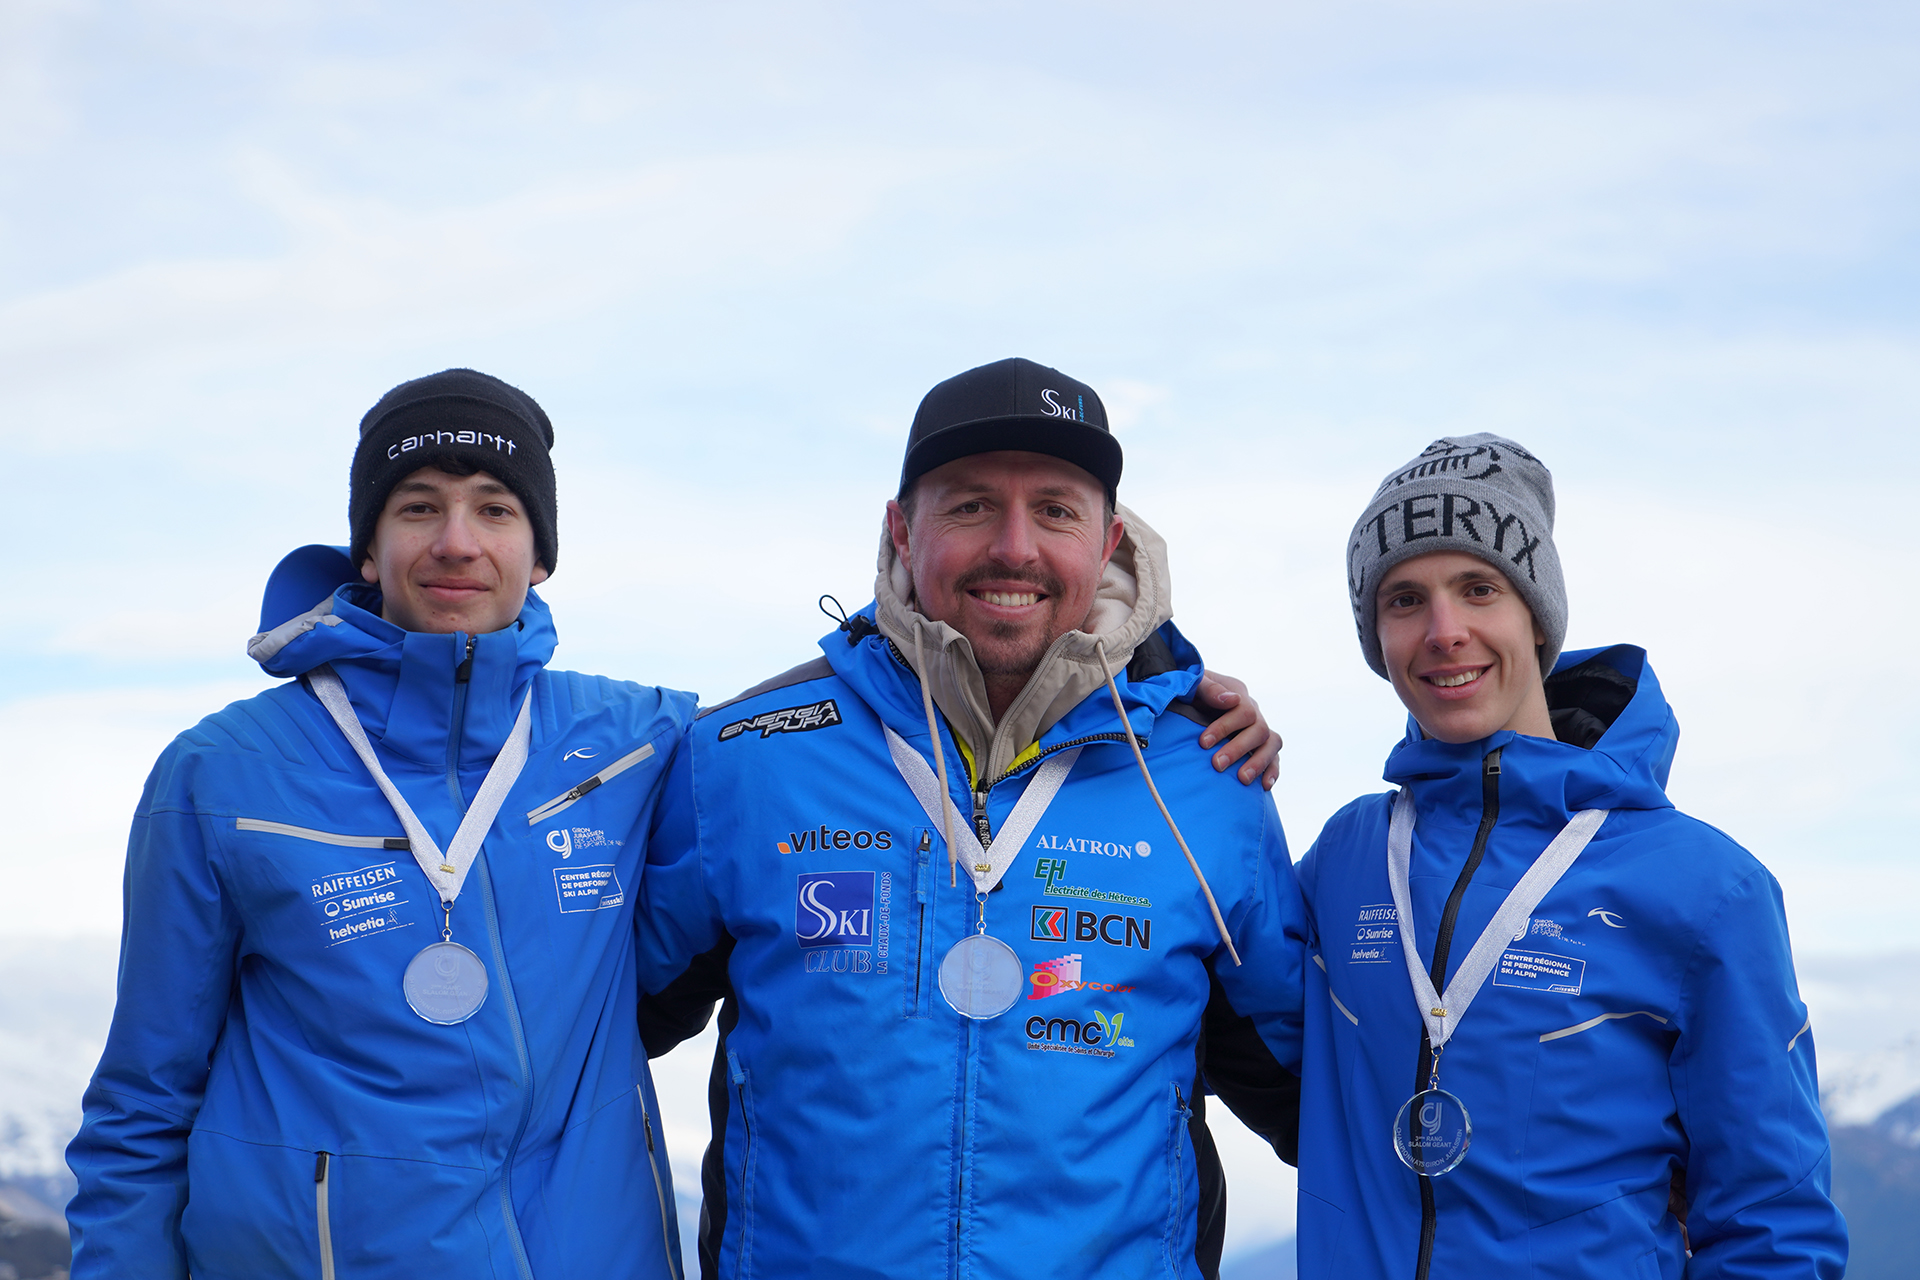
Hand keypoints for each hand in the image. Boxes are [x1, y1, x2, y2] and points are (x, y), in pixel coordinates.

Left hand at [1194, 670, 1281, 789]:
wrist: (1186, 703)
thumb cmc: (1187, 693)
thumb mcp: (1193, 685)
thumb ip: (1209, 689)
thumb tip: (1231, 700)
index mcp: (1237, 693)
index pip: (1243, 710)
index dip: (1225, 727)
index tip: (1203, 743)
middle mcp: (1253, 711)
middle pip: (1259, 730)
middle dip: (1238, 748)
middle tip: (1217, 764)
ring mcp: (1258, 730)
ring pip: (1271, 744)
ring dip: (1258, 762)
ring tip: (1242, 779)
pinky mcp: (1260, 747)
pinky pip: (1274, 758)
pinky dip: (1271, 771)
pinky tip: (1263, 786)